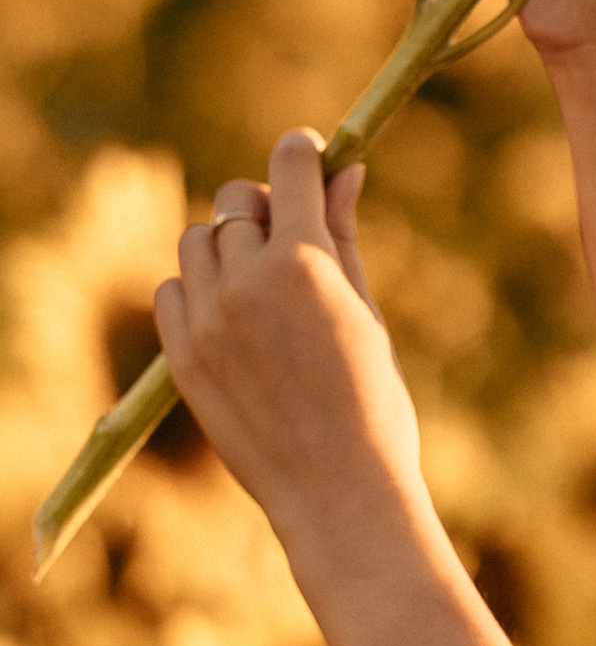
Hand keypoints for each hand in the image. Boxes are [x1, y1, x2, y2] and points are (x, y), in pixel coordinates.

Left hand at [154, 136, 425, 568]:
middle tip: (292, 236)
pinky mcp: (181, 359)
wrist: (339, 493)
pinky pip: (171, 293)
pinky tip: (232, 320)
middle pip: (235, 201)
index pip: (288, 167)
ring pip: (197, 242)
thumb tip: (346, 171)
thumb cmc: (374, 402)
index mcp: (304, 261)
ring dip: (226, 248)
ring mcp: (206, 321)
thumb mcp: (366, 311)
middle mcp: (246, 281)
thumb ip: (344, 237)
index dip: (302, 153)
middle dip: (264, 206)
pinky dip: (196, 292)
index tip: (309, 154)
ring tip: (261, 286)